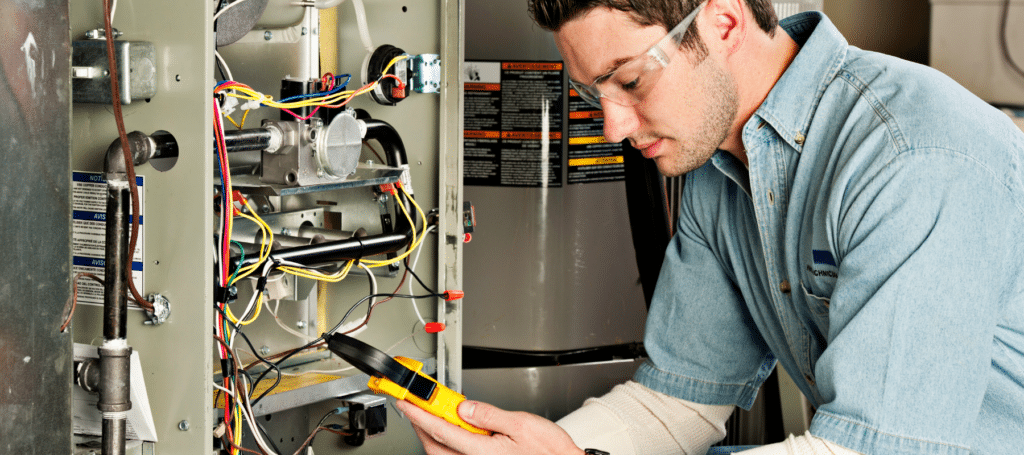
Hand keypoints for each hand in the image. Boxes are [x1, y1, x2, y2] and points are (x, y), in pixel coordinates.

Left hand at [398, 399, 584, 454]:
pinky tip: (452, 431)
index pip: (440, 429)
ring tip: (430, 414)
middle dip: (420, 425)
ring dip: (432, 435)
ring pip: (442, 454)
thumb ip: (490, 415)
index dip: (419, 413)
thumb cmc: (550, 453)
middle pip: (434, 445)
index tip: (407, 401)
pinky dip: (446, 444)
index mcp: (482, 451)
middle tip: (413, 405)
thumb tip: (464, 408)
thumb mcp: (522, 424)